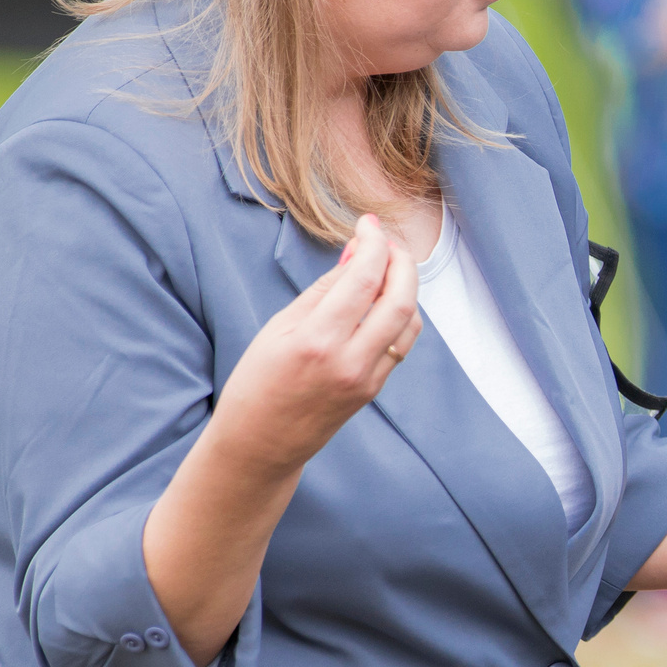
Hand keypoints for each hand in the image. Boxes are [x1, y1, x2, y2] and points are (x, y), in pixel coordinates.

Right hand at [214, 214, 419, 474]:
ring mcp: (367, 378)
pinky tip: (384, 300)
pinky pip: (401, 343)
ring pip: (409, 321)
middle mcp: (349, 360)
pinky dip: (400, 314)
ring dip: (406, 287)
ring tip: (386, 267)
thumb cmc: (258, 382)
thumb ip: (324, 290)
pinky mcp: (374, 388)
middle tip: (388, 242)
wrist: (260, 443)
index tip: (370, 223)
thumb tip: (358, 254)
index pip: (365, 278)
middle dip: (402, 261)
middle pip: (401, 297)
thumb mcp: (280, 327)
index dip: (374, 243)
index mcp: (317, 340)